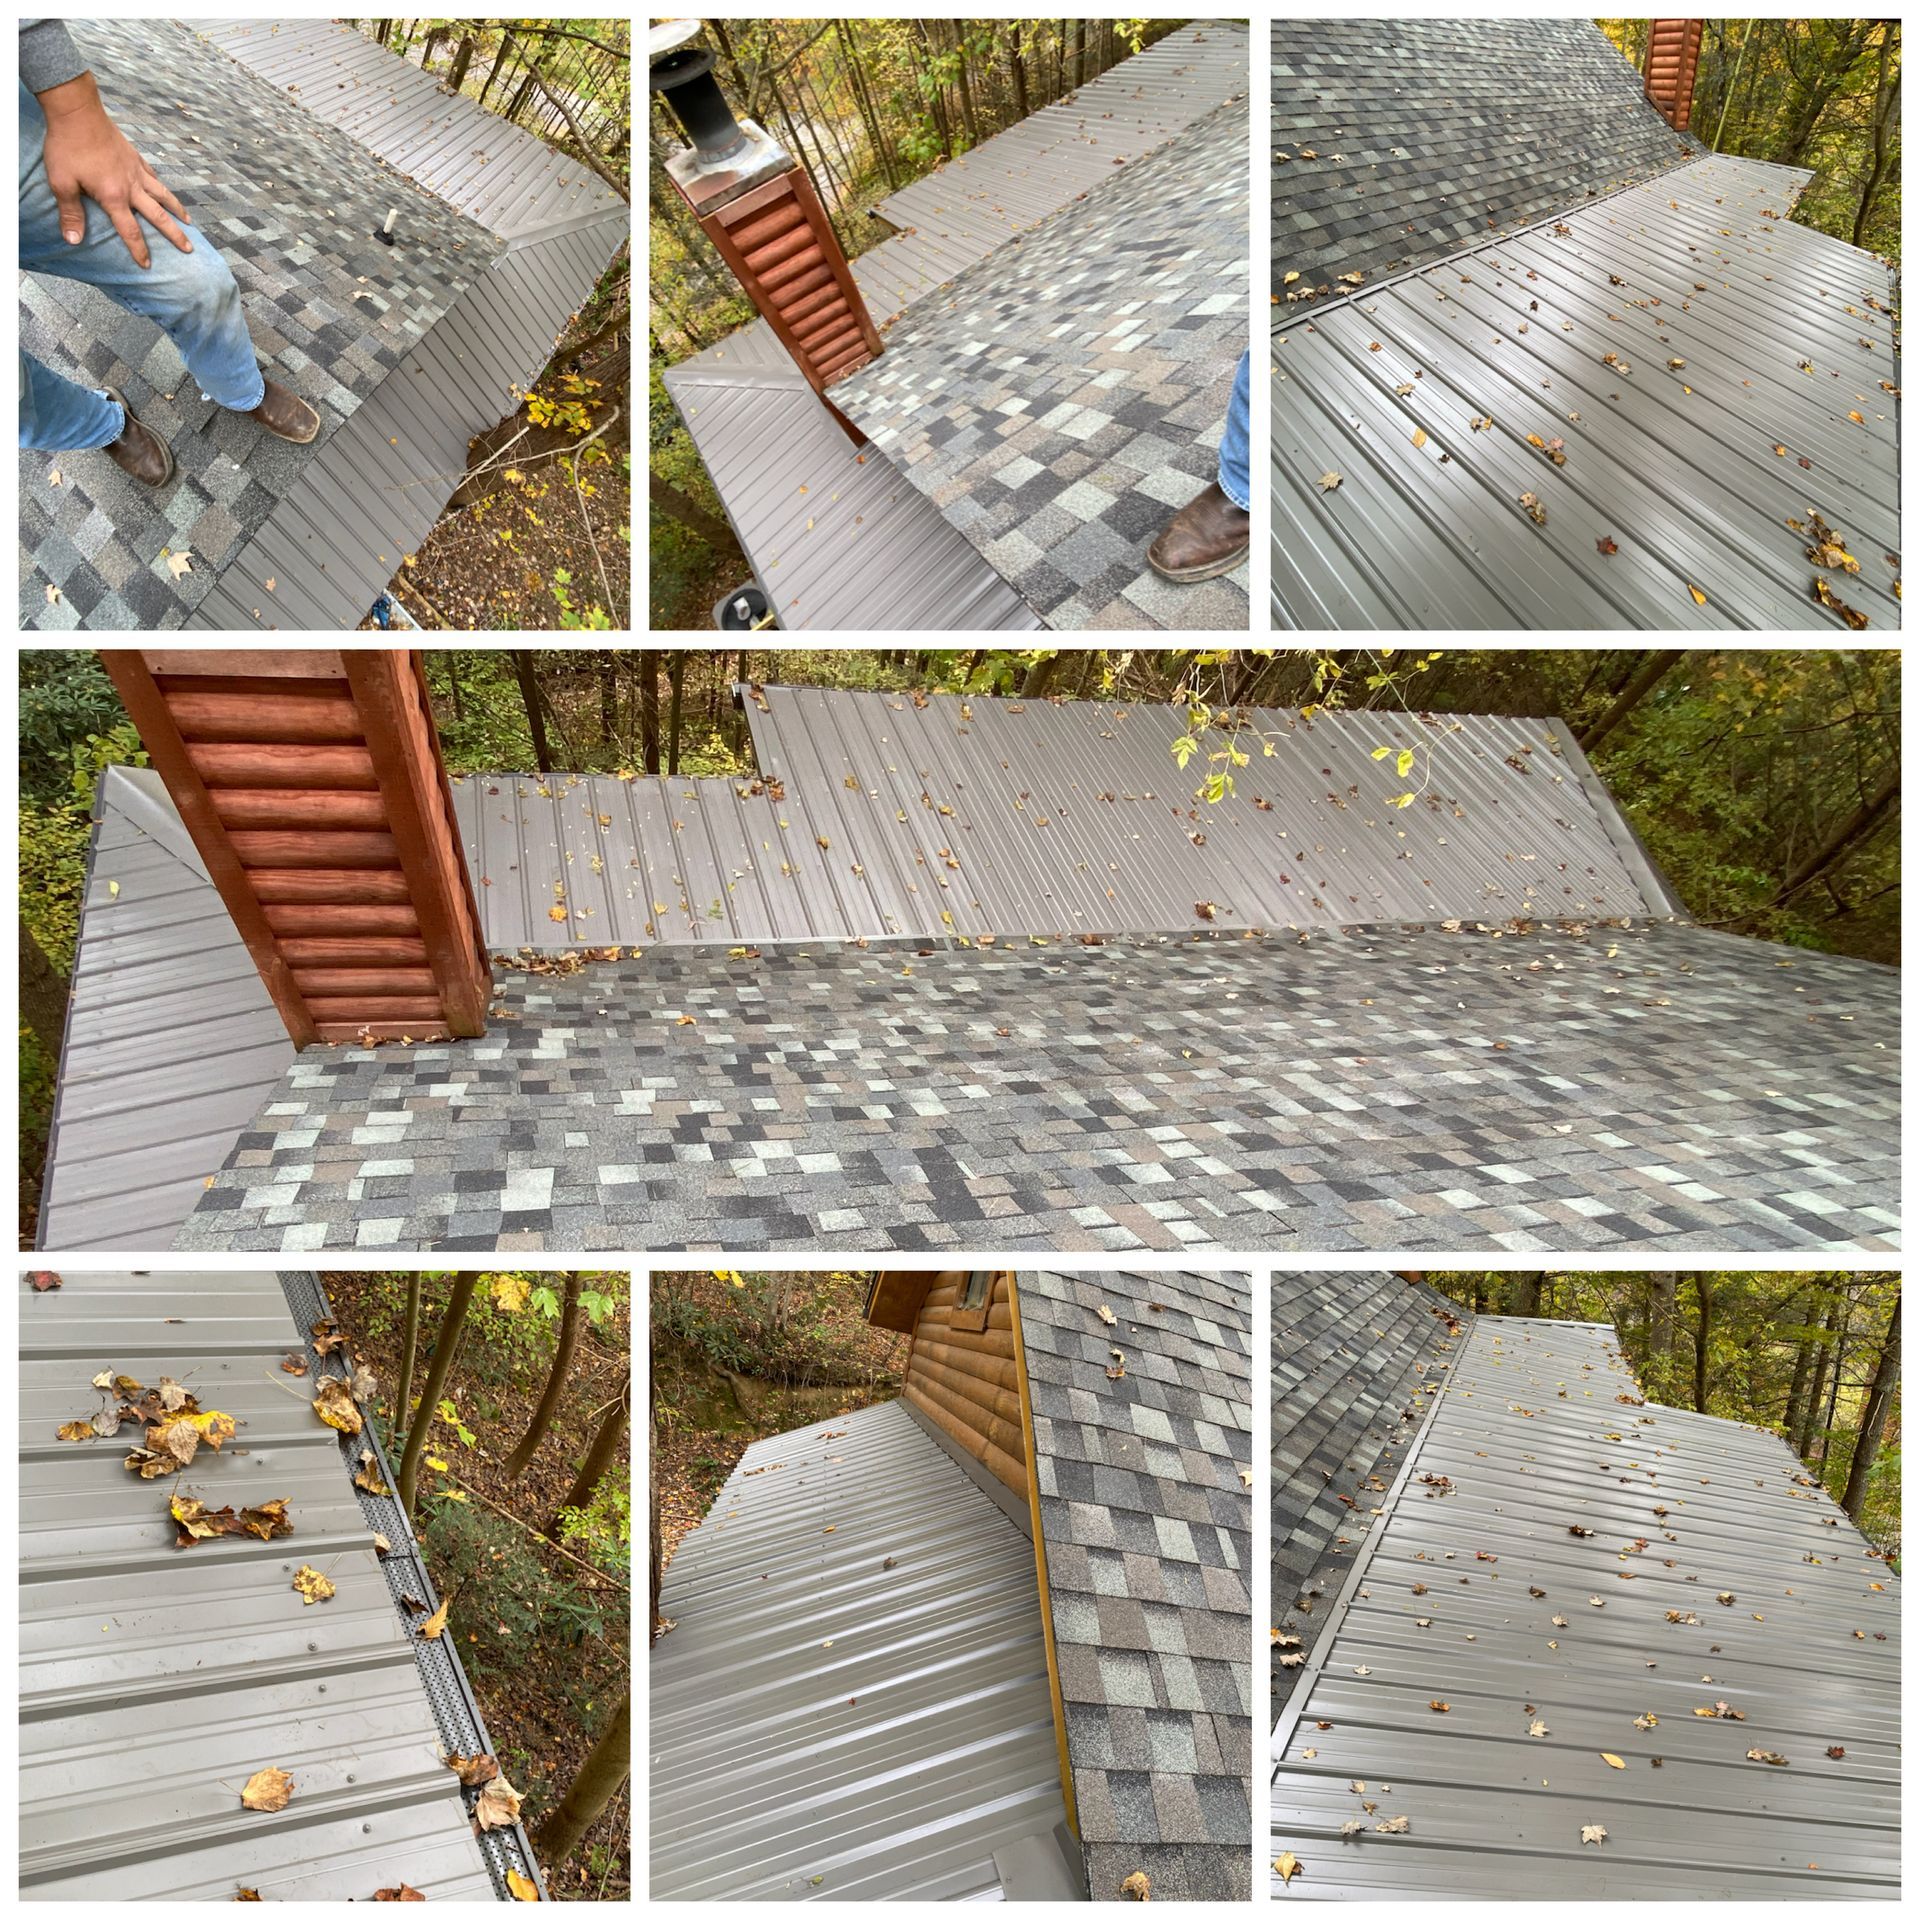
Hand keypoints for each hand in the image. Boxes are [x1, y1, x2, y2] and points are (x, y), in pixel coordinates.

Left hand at [37, 72, 192, 269]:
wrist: (77, 111)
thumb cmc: (67, 147)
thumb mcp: (61, 182)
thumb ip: (70, 213)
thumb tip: (73, 240)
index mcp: (114, 197)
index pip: (131, 231)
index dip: (139, 250)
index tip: (147, 265)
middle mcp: (131, 187)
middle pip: (158, 216)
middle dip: (174, 235)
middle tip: (189, 249)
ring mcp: (136, 171)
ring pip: (163, 195)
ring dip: (177, 210)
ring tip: (188, 222)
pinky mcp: (135, 157)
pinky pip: (153, 176)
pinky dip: (160, 186)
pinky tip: (164, 190)